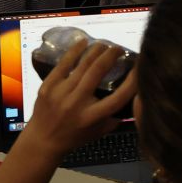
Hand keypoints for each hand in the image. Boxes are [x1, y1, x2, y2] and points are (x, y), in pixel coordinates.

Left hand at [17, 40, 137, 161]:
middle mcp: (77, 103)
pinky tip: (84, 42)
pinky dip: (75, 50)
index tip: (139, 67)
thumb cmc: (74, 137)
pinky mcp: (48, 86)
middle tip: (119, 49)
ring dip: (97, 50)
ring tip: (105, 45)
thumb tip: (134, 101)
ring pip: (83, 64)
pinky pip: (64, 63)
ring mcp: (60, 92)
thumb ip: (116, 118)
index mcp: (92, 116)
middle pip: (98, 71)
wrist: (42, 140)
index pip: (118, 97)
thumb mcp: (99, 132)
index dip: (132, 80)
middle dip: (112, 55)